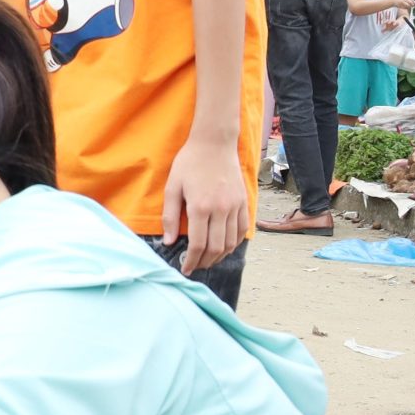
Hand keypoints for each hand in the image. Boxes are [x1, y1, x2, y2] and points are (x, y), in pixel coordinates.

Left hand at [162, 134, 250, 268]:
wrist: (215, 144)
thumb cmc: (189, 163)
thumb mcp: (172, 188)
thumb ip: (170, 217)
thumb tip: (169, 242)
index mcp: (200, 207)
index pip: (198, 245)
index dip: (192, 261)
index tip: (185, 270)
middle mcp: (221, 210)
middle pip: (216, 247)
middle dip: (205, 262)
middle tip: (195, 267)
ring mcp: (235, 206)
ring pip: (231, 242)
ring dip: (220, 256)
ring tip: (208, 261)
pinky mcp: (244, 202)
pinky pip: (242, 230)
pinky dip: (234, 243)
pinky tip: (224, 247)